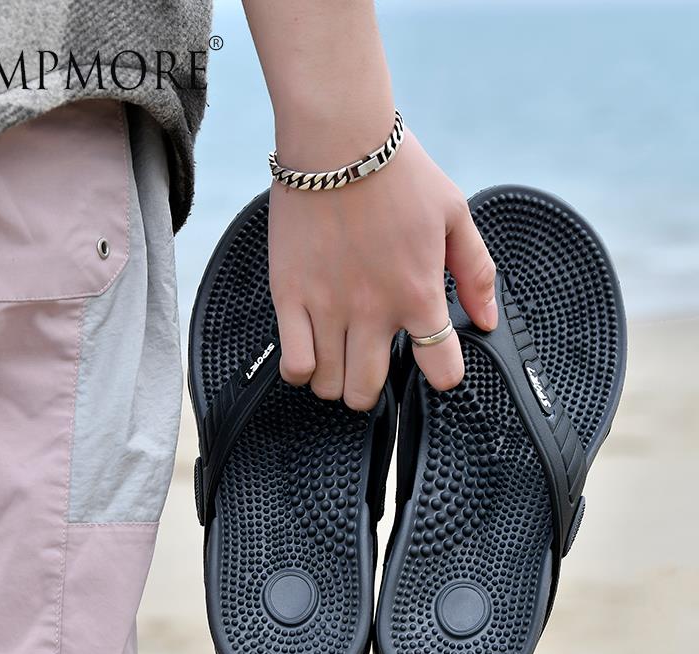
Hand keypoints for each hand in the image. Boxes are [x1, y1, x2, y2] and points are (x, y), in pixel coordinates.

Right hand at [268, 127, 497, 410]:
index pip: (440, 368)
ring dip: (337, 380)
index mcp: (419, 292)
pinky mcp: (289, 296)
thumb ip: (476, 271)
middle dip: (374, 391)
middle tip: (371, 366)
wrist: (337, 137)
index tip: (435, 362)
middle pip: (369, 390)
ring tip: (338, 357)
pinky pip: (293, 364)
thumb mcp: (455, 213)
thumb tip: (488, 320)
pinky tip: (309, 352)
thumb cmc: (399, 171)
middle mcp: (373, 309)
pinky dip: (302, 371)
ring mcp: (327, 306)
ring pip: (331, 385)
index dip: (443, 374)